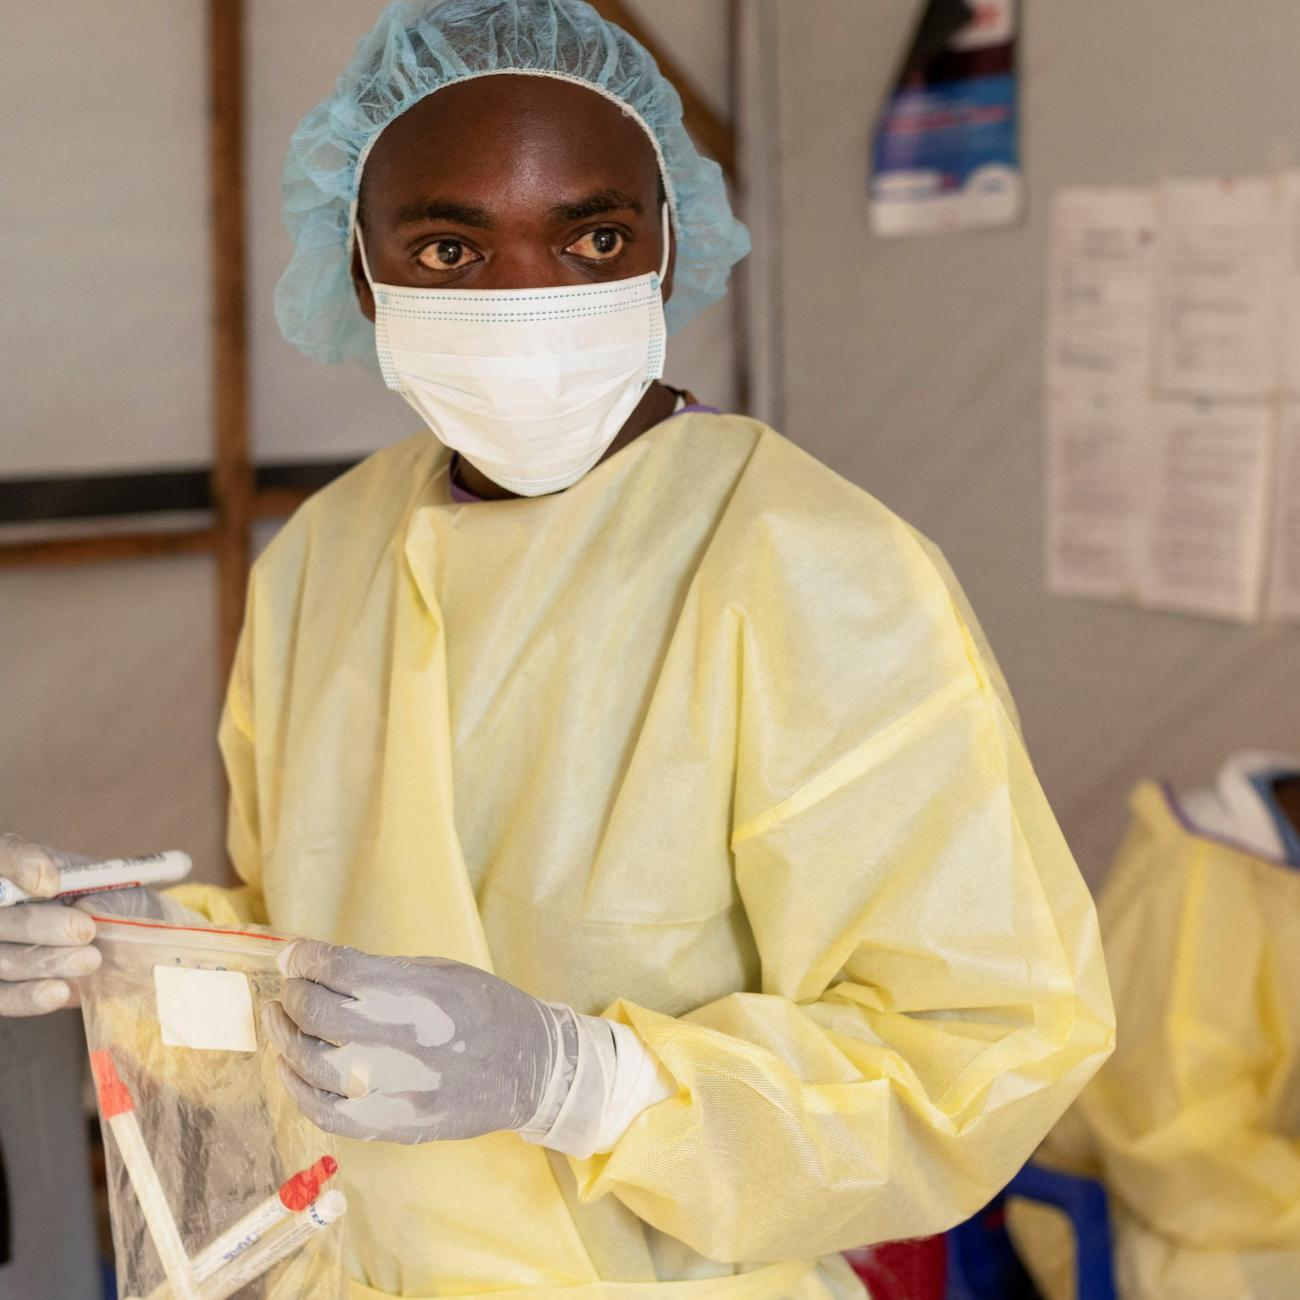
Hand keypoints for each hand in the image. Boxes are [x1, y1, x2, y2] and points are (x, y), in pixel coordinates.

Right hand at [0, 833, 187, 1016]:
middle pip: (1, 916)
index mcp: (19, 866)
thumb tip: (62, 893)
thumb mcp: (112, 881)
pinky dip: (28, 996)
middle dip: (40, 925)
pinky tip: (59, 992)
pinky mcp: (3, 988)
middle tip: (85, 930)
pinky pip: (2, 997)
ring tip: (89, 960)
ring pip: (3, 958)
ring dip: (44, 961)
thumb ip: (87, 882)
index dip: (19, 864)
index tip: (52, 884)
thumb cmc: (116, 899)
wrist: (134, 939)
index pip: (5, 854)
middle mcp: (1, 903)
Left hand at [264, 940, 575, 1143]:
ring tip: (278, 1018)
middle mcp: (399, 1041)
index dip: (304, 957)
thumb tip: (319, 966)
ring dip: (284, 1036)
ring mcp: (391, 1088)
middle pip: (315, 1013)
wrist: (528, 1068)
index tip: (292, 953)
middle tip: (289, 985)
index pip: (337, 970)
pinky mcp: (388, 1124)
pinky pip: (322, 1110)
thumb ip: (379, 973)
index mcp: (417, 994)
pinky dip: (296, 1086)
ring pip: (309, 1063)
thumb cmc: (484, 1009)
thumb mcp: (438, 972)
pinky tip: (290, 1065)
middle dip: (293, 992)